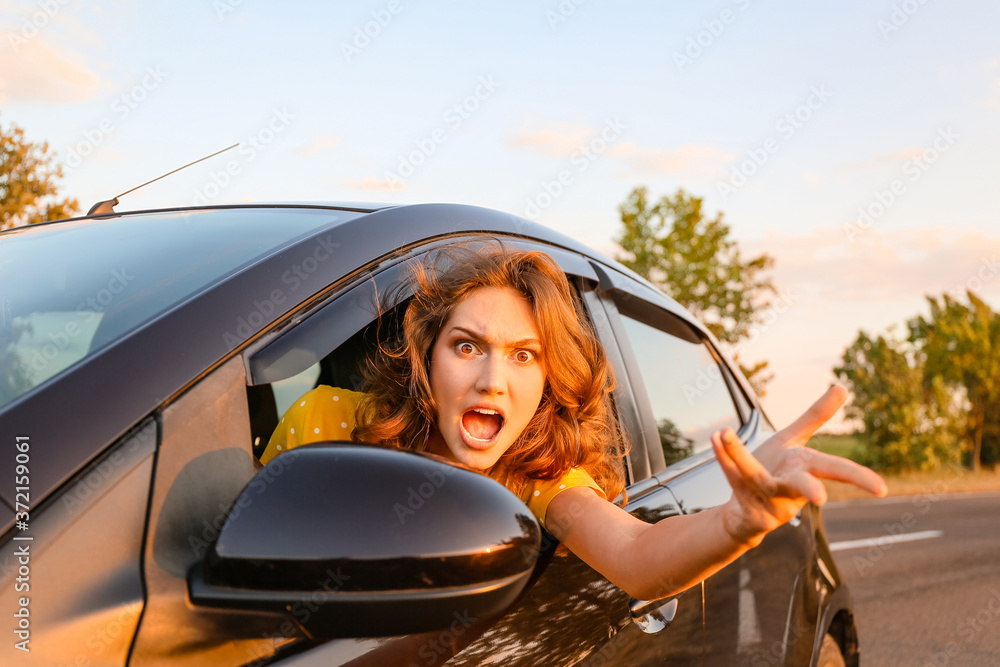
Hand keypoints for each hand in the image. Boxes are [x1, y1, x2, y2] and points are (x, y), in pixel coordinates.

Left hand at [711, 385, 886, 546]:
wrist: (745, 513)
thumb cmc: (776, 472)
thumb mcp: (795, 442)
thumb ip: (815, 416)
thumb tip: (842, 387)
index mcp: (805, 469)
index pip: (835, 470)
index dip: (859, 478)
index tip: (882, 489)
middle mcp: (789, 489)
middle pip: (803, 488)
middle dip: (811, 490)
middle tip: (821, 499)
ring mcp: (766, 501)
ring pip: (754, 478)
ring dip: (739, 457)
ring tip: (725, 432)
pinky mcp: (744, 508)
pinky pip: (732, 479)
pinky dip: (723, 458)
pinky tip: (716, 437)